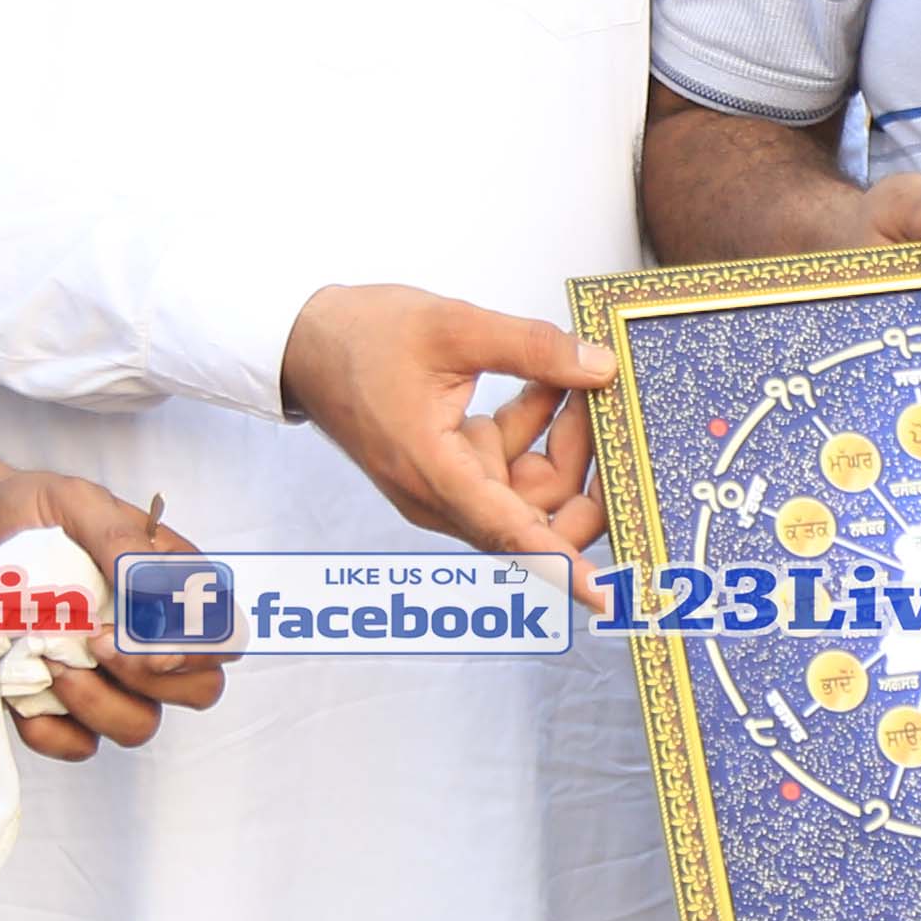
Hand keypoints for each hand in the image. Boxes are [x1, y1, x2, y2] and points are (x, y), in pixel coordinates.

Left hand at [0, 468, 230, 758]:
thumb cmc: (25, 515)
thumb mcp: (74, 502)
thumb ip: (121, 539)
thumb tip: (156, 592)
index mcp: (168, 589)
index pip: (224, 635)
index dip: (199, 650)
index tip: (144, 640)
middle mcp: (148, 640)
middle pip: (200, 689)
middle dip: (152, 679)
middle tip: (97, 645)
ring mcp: (108, 680)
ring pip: (141, 724)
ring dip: (100, 703)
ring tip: (54, 663)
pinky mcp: (63, 709)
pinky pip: (80, 745)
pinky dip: (54, 730)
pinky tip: (26, 696)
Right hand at [284, 283, 619, 558]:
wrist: (306, 343)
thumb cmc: (360, 340)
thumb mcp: (454, 327)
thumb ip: (532, 349)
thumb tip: (599, 367)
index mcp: (435, 475)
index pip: (513, 535)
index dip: (565, 566)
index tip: (607, 592)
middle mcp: (441, 497)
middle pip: (536, 516)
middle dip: (584, 472)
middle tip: (614, 417)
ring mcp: (447, 486)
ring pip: (530, 487)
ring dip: (562, 438)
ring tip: (574, 376)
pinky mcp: (451, 469)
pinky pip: (511, 464)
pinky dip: (535, 428)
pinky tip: (547, 380)